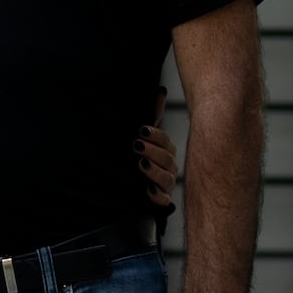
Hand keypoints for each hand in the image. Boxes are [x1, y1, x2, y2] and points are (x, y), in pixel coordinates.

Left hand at [136, 86, 178, 206]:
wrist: (124, 188)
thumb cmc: (136, 159)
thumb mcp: (142, 137)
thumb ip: (152, 116)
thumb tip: (161, 91)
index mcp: (164, 150)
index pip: (164, 141)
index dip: (154, 135)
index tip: (141, 130)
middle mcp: (168, 166)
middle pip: (168, 159)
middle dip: (153, 151)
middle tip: (136, 146)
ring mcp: (166, 184)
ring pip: (168, 178)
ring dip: (155, 171)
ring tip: (141, 165)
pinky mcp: (160, 201)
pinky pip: (164, 200)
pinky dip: (157, 195)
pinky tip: (148, 190)